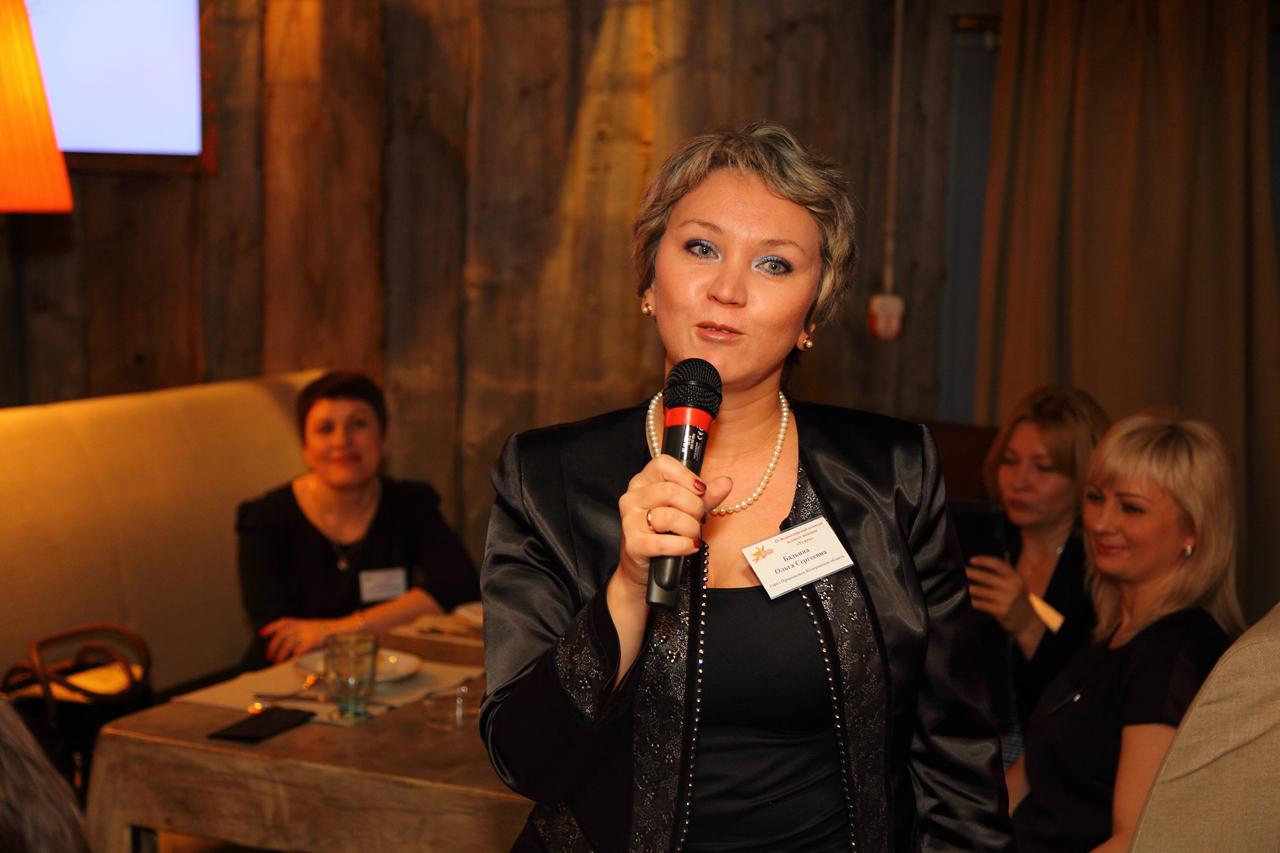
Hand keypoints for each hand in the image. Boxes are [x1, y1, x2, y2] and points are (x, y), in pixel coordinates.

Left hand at [260, 617, 331, 662]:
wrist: (337, 629)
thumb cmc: (323, 630)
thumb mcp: (308, 627)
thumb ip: (296, 631)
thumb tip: (282, 644)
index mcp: (298, 621)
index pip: (282, 622)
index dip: (270, 627)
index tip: (261, 634)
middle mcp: (300, 626)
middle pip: (281, 635)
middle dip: (272, 646)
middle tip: (269, 656)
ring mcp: (305, 633)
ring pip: (287, 644)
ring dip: (280, 655)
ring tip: (277, 662)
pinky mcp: (310, 641)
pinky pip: (297, 651)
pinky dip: (292, 658)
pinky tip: (289, 662)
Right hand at [613, 454, 732, 596]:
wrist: (647, 562)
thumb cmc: (667, 530)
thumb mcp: (689, 508)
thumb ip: (707, 495)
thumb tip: (725, 482)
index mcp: (644, 481)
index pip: (663, 464)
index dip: (687, 476)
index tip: (701, 490)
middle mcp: (632, 497)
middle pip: (670, 491)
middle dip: (694, 507)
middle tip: (700, 518)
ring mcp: (630, 520)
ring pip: (668, 517)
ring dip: (690, 528)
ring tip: (693, 534)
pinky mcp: (633, 544)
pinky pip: (663, 542)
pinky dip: (683, 545)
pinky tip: (690, 546)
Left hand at [965, 555, 1036, 635]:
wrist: (1028, 621)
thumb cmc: (1019, 599)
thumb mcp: (1017, 583)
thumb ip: (1005, 573)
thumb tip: (984, 563)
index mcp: (1015, 577)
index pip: (998, 564)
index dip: (983, 560)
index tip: (972, 560)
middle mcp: (1011, 587)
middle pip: (987, 577)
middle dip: (972, 573)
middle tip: (963, 571)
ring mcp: (1006, 599)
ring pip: (982, 591)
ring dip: (970, 588)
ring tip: (962, 585)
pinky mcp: (1000, 611)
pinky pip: (982, 604)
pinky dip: (973, 601)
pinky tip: (968, 599)